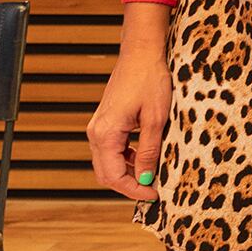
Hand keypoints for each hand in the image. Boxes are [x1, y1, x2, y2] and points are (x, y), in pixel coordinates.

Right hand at [86, 48, 171, 200]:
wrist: (141, 54)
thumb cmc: (150, 80)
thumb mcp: (156, 119)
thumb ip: (149, 150)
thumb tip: (147, 178)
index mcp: (105, 134)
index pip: (113, 176)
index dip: (134, 190)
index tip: (154, 196)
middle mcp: (95, 133)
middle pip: (106, 173)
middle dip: (129, 185)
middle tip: (154, 190)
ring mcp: (98, 127)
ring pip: (108, 162)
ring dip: (128, 172)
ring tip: (153, 175)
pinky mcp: (105, 122)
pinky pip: (111, 149)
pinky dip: (126, 158)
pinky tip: (145, 157)